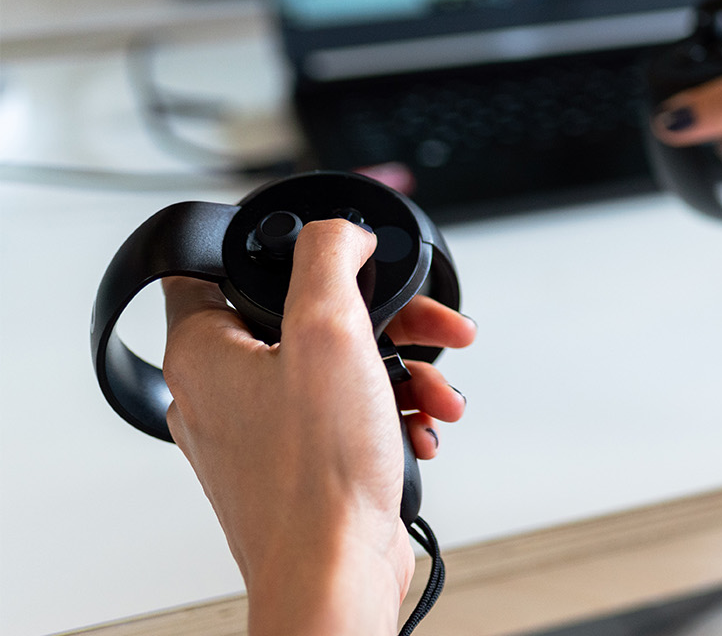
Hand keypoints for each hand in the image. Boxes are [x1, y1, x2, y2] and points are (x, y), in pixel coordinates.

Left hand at [161, 220, 476, 634]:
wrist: (334, 573)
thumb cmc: (318, 476)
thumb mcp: (330, 333)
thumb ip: (330, 260)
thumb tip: (341, 232)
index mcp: (202, 353)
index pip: (220, 268)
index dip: (281, 251)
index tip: (335, 252)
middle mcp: (219, 392)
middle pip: (304, 318)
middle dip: (384, 320)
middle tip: (426, 324)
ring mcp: (257, 434)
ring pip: (335, 369)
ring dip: (399, 370)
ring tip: (435, 389)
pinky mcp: (295, 466)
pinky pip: (345, 416)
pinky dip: (390, 413)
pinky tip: (420, 428)